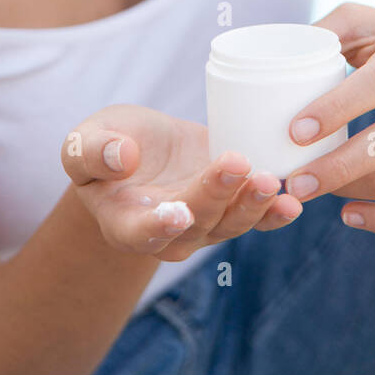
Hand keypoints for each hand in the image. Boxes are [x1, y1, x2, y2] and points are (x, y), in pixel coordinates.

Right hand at [61, 104, 303, 258]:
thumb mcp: (84, 140)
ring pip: (229, 224)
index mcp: (123, 223)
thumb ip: (93, 151)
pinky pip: (255, 219)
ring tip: (267, 180)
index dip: (159, 226)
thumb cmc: (106, 144)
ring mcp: (202, 224)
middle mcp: (167, 234)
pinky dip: (274, 215)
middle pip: (195, 224)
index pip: (140, 233)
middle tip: (237, 164)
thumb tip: (122, 157)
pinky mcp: (229, 207)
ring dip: (251, 206)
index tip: (178, 211)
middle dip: (217, 197)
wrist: (138, 147)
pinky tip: (290, 202)